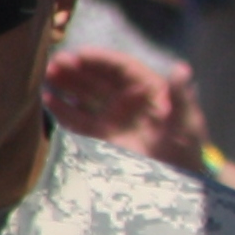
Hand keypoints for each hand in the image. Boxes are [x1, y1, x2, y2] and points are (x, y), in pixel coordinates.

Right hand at [45, 46, 208, 170]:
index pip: (120, 66)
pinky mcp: (101, 135)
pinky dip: (63, 109)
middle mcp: (127, 98)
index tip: (78, 54)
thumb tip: (183, 68)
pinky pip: (79, 119)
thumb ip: (182, 97)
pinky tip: (48, 100)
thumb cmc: (188, 148)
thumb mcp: (187, 122)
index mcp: (148, 88)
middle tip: (55, 63)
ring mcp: (112, 116)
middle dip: (76, 68)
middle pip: (97, 77)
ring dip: (66, 84)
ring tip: (47, 76)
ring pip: (84, 94)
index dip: (99, 59)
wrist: (179, 181)